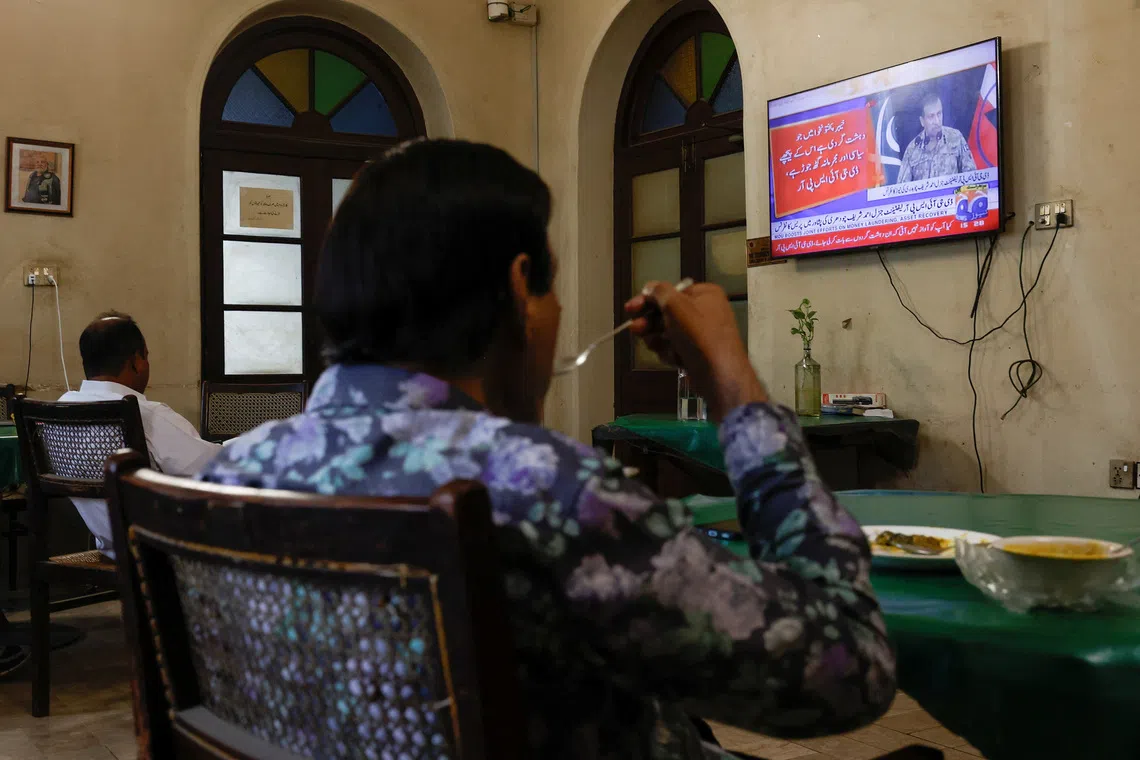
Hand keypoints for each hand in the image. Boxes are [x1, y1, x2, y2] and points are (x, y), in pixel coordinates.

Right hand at [625, 282, 767, 420]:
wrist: (719, 374)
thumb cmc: (698, 334)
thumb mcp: (676, 305)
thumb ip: (659, 292)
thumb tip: (650, 288)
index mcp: (705, 294)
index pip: (670, 292)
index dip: (648, 300)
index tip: (629, 308)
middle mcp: (705, 311)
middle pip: (666, 313)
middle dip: (649, 323)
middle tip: (635, 329)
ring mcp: (701, 334)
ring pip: (668, 333)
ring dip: (658, 339)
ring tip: (655, 345)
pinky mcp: (696, 354)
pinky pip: (675, 348)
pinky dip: (670, 353)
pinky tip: (672, 358)